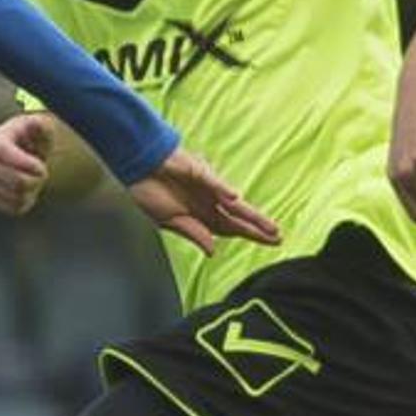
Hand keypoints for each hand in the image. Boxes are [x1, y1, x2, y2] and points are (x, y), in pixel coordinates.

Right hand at [0, 113, 57, 215]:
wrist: (27, 153)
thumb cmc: (36, 137)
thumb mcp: (43, 128)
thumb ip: (42, 126)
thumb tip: (38, 124)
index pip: (2, 150)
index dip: (23, 162)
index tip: (42, 168)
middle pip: (8, 177)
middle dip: (33, 179)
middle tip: (44, 173)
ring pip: (12, 195)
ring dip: (32, 191)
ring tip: (36, 180)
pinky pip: (12, 207)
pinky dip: (27, 202)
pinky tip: (29, 191)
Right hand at [129, 147, 279, 254]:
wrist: (138, 164)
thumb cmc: (149, 190)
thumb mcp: (169, 221)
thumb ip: (193, 233)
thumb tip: (212, 251)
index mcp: (200, 215)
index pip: (230, 228)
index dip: (249, 236)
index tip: (269, 243)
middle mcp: (208, 202)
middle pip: (238, 219)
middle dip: (258, 229)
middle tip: (277, 238)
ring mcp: (207, 188)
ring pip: (235, 204)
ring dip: (251, 215)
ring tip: (269, 226)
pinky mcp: (199, 172)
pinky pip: (214, 182)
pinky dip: (223, 189)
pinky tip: (233, 199)